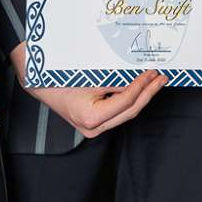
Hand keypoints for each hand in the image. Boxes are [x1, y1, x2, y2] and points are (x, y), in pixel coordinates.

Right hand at [12, 42, 165, 136]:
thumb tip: (142, 76)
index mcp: (91, 118)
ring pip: (126, 113)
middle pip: (130, 111)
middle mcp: (93, 128)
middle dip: (148, 93)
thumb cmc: (60, 77)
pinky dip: (130, 99)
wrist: (39, 82)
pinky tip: (140, 87)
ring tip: (155, 81)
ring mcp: (94, 129)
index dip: (143, 86)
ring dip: (142, 96)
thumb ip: (116, 80)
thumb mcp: (91, 76)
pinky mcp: (95, 124)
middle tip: (161, 77)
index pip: (126, 101)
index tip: (153, 72)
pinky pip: (118, 112)